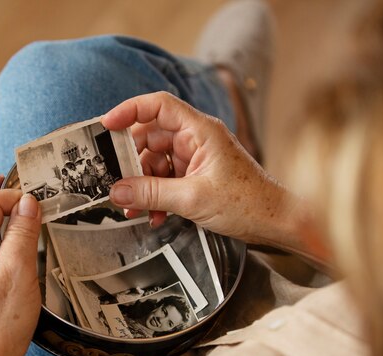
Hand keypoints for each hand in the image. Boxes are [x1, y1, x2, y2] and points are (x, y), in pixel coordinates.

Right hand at [102, 92, 313, 253]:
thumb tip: (117, 191)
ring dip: (142, 186)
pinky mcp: (194, 176)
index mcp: (199, 130)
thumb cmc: (249, 202)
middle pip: (149, 139)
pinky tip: (153, 215)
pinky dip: (154, 196)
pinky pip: (164, 180)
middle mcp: (195, 139)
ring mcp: (194, 158)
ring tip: (135, 209)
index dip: (130, 111)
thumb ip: (151, 193)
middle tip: (116, 182)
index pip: (158, 106)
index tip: (106, 125)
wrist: (276, 223)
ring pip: (154, 163)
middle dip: (131, 163)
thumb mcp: (193, 198)